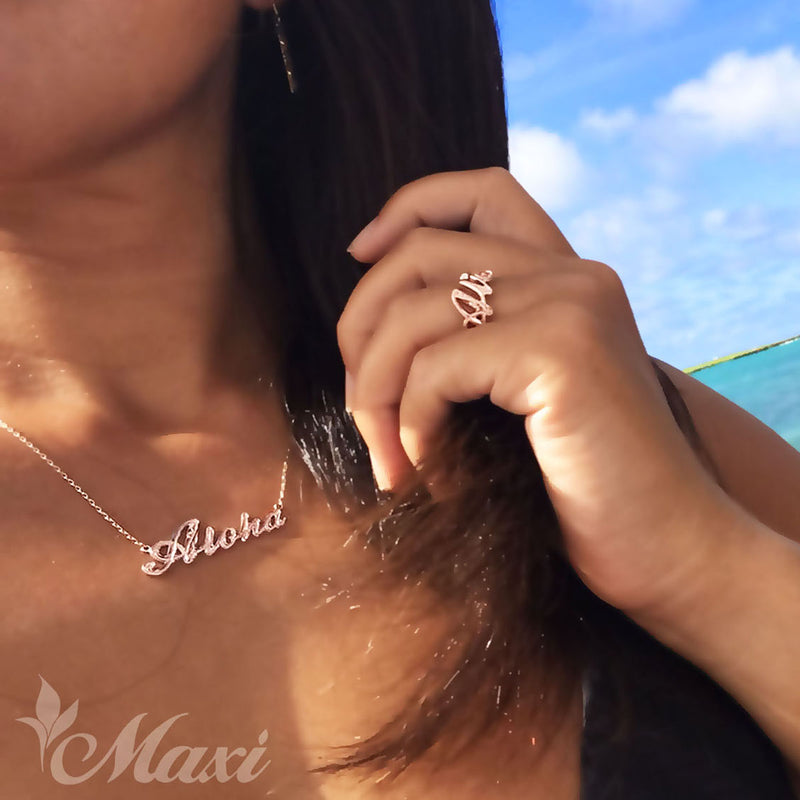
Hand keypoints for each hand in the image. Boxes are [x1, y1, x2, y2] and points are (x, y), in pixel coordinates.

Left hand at [337, 167, 742, 617]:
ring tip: (390, 460)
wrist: (669, 553)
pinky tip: (429, 470)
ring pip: (411, 315)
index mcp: (565, 281)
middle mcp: (572, 277)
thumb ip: (471, 346)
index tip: (360, 255)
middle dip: (360, 330)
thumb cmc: (581, 490)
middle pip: (418, 254)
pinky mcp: (561, 351)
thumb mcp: (516, 402)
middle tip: (360, 410)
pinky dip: (410, 423)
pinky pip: (433, 367)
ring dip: (373, 395)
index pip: (480, 192)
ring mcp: (570, 306)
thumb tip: (369, 333)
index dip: (408, 210)